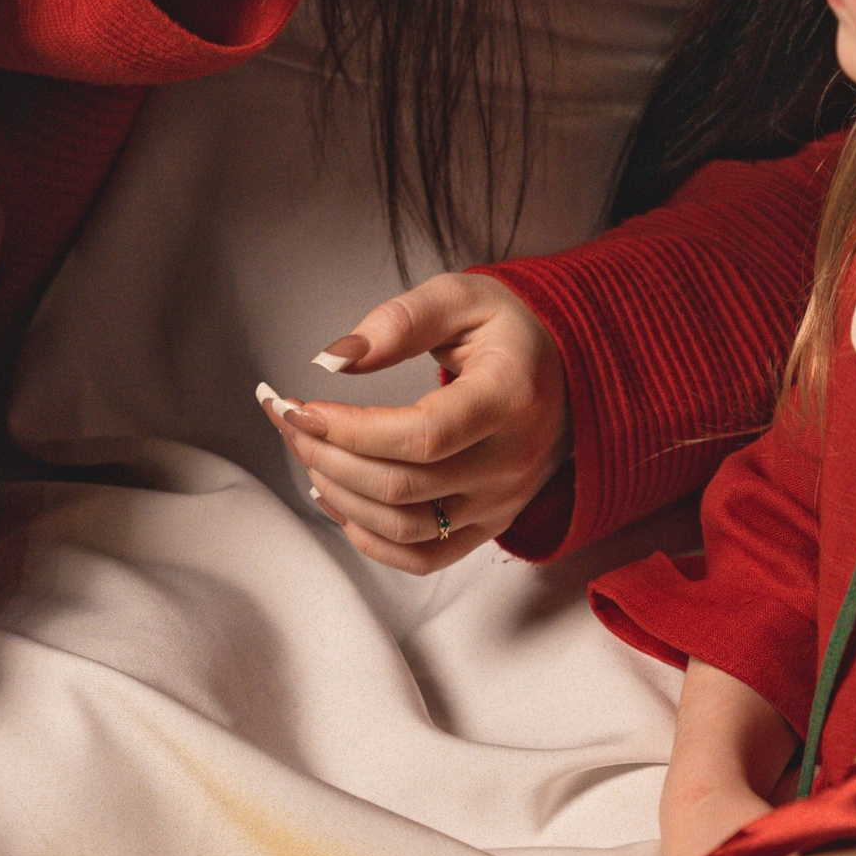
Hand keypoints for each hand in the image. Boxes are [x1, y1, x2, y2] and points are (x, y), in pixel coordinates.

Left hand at [257, 273, 569, 567]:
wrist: (567, 370)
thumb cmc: (509, 331)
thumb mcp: (462, 298)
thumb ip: (400, 321)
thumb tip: (336, 358)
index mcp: (510, 397)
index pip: (423, 434)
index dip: (352, 430)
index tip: (300, 406)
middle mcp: (511, 461)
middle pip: (403, 486)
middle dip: (328, 456)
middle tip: (288, 421)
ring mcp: (501, 502)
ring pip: (405, 527)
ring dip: (340, 496)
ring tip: (307, 453)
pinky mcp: (489, 526)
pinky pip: (423, 558)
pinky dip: (370, 540)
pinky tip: (337, 499)